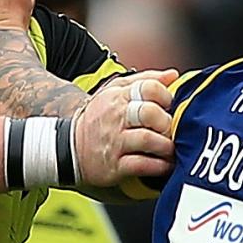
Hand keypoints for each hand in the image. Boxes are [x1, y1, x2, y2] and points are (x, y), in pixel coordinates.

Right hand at [72, 70, 177, 185]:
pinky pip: (143, 165)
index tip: (170, 106)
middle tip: (172, 130)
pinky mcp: (115, 166)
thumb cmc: (99, 118)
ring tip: (171, 148)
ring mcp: (115, 142)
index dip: (165, 96)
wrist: (70, 147)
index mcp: (118, 96)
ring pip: (148, 140)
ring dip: (167, 146)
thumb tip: (172, 75)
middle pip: (150, 113)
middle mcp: (115, 117)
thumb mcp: (116, 91)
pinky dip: (160, 166)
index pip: (148, 87)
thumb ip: (145, 81)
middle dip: (167, 122)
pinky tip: (166, 165)